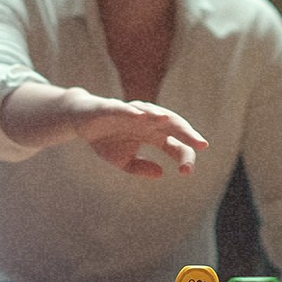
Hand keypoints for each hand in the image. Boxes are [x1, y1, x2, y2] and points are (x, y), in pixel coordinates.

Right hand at [65, 91, 207, 177]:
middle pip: (172, 126)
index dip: (184, 156)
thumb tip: (160, 173)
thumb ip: (140, 168)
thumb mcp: (122, 160)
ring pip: (152, 113)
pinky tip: (142, 116)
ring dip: (161, 117)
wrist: (80, 120)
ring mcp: (131, 113)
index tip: (188, 171)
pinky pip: (124, 109)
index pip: (175, 146)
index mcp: (153, 135)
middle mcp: (147, 122)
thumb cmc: (106, 139)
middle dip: (187, 134)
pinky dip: (133, 112)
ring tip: (170, 122)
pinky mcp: (112, 107)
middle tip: (201, 144)